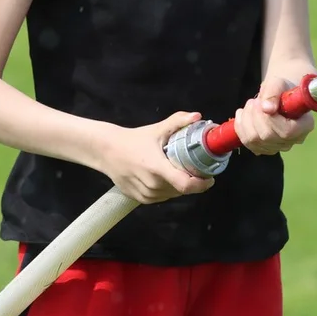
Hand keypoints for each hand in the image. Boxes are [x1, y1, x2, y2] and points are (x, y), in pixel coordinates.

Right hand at [96, 111, 216, 204]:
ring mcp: (146, 195)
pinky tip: (165, 178)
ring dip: (179, 186)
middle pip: (181, 190)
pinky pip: (162, 198)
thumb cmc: (133, 140)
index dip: (201, 184)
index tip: (210, 178)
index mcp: (158, 168)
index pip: (185, 185)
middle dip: (192, 182)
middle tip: (195, 169)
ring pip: (172, 195)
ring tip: (180, 172)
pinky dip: (168, 190)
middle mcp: (152, 185)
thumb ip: (177, 122)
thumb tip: (197, 116)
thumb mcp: (156, 129)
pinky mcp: (140, 200)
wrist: (106, 151)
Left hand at [233, 75, 314, 155]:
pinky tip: (243, 114)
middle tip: (255, 101)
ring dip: (246, 119)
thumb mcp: (279, 83)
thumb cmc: (282, 89)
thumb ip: (274, 92)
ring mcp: (278, 147)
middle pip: (267, 136)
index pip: (286, 132)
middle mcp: (293, 140)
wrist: (278, 96)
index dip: (270, 119)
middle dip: (255, 115)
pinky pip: (246, 142)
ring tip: (250, 105)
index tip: (262, 102)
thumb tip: (266, 108)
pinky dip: (240, 126)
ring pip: (253, 140)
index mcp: (304, 125)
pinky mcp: (263, 149)